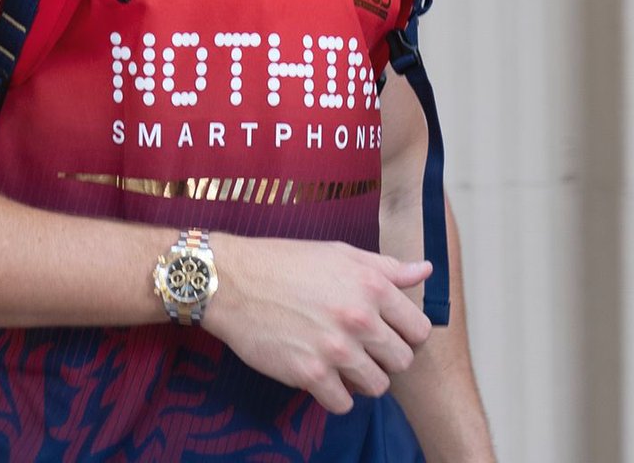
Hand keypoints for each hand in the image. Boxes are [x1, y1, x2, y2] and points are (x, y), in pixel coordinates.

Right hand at [203, 236, 431, 413]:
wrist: (232, 281)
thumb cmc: (284, 262)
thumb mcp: (339, 254)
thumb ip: (386, 267)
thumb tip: (425, 270)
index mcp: (371, 285)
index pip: (419, 329)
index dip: (403, 332)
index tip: (384, 331)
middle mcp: (359, 317)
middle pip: (402, 361)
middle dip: (384, 357)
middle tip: (359, 346)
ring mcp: (336, 349)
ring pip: (378, 386)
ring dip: (362, 378)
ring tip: (339, 360)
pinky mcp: (311, 375)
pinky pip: (344, 404)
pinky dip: (334, 394)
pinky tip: (319, 373)